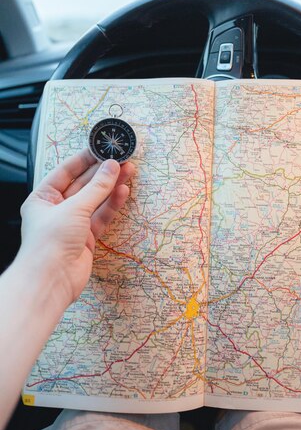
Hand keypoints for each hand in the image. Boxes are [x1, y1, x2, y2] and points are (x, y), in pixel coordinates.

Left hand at [17, 149, 134, 310]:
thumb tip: (112, 166)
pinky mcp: (87, 237)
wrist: (51, 281)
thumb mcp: (74, 208)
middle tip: (122, 159)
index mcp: (43, 198)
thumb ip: (97, 187)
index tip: (102, 148)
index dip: (84, 159)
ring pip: (95, 200)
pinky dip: (113, 204)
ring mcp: (73, 224)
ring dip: (111, 187)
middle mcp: (57, 209)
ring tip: (129, 171)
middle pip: (83, 185)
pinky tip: (124, 192)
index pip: (65, 172)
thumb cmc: (51, 241)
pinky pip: (101, 216)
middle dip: (103, 173)